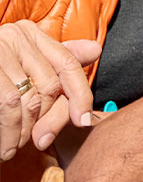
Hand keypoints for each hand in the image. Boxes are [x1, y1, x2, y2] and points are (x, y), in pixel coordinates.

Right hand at [0, 20, 99, 160]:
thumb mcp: (23, 66)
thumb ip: (56, 60)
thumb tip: (95, 51)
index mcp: (29, 33)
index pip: (68, 63)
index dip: (81, 95)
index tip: (84, 122)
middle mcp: (15, 35)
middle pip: (52, 86)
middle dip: (50, 121)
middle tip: (38, 142)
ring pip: (31, 101)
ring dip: (26, 132)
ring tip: (14, 145)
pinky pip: (10, 107)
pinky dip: (11, 134)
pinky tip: (4, 148)